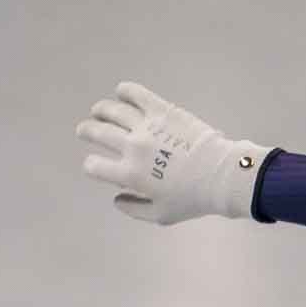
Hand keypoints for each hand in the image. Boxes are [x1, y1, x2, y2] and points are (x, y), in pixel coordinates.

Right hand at [75, 82, 270, 224]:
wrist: (221, 176)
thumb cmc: (193, 200)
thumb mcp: (161, 216)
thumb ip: (134, 209)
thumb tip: (116, 199)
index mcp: (129, 174)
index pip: (96, 167)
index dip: (91, 166)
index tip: (94, 165)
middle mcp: (132, 147)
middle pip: (99, 133)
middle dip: (88, 131)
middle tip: (84, 130)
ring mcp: (146, 126)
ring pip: (113, 111)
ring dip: (101, 110)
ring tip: (98, 110)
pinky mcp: (162, 110)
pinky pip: (137, 94)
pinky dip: (126, 91)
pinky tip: (121, 91)